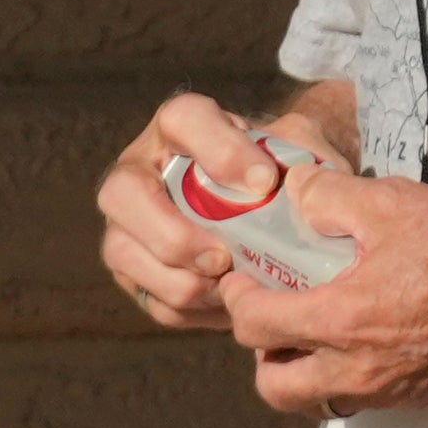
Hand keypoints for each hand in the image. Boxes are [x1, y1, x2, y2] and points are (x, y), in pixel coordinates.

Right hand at [94, 92, 339, 331]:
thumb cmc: (284, 169)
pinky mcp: (135, 270)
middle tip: (223, 258)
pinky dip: (188, 308)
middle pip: (123, 193)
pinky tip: (226, 303)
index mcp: (181, 126)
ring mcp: (127, 223)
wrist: (276, 204)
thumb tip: (301, 185)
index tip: (265, 182)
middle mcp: (141, 169)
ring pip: (122, 254)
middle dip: (173, 234)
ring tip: (230, 286)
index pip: (184, 119)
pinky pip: (147, 297)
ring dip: (179, 281)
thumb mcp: (300, 149)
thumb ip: (305, 159)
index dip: (221, 151)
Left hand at [221, 170, 427, 415]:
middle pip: (274, 386)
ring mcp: (390, 390)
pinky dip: (350, 377)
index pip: (255, 326)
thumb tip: (295, 192)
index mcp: (342, 320)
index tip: (242, 281)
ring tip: (321, 333)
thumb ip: (331, 196)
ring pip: (317, 401)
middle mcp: (358, 368)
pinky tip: (373, 338)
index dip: (237, 300)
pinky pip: (364, 400)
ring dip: (305, 372)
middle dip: (263, 355)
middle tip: (278, 317)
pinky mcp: (421, 397)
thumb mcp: (394, 202)